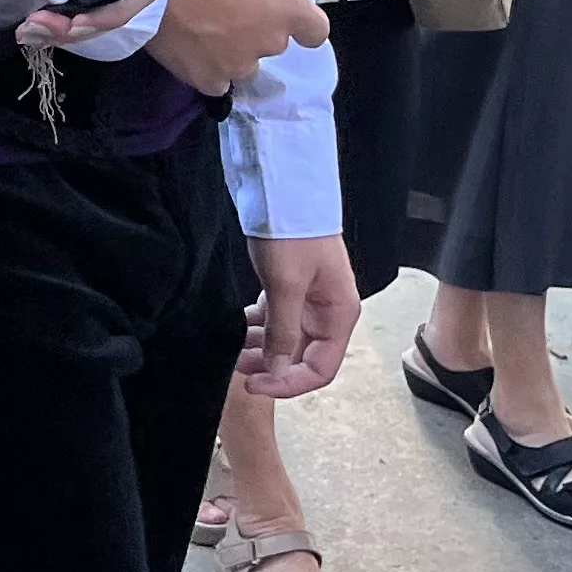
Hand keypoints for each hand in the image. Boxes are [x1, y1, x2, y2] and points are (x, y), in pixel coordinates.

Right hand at [148, 0, 327, 95]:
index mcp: (288, 5)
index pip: (314, 31)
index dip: (300, 23)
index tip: (278, 13)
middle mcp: (271, 41)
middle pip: (273, 43)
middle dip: (256, 28)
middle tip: (224, 7)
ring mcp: (238, 64)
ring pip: (243, 64)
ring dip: (231, 51)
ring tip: (201, 30)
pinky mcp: (207, 79)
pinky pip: (215, 80)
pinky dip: (206, 68)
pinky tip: (189, 49)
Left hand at [240, 234, 360, 399]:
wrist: (281, 187)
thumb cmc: (291, 233)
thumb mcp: (285, 285)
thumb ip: (283, 332)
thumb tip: (277, 372)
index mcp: (339, 314)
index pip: (321, 369)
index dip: (288, 383)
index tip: (253, 385)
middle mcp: (327, 311)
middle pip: (302, 356)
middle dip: (270, 367)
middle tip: (236, 368)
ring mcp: (308, 298)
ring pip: (286, 338)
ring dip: (261, 349)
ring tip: (232, 350)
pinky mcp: (289, 285)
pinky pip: (275, 318)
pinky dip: (257, 327)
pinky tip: (236, 328)